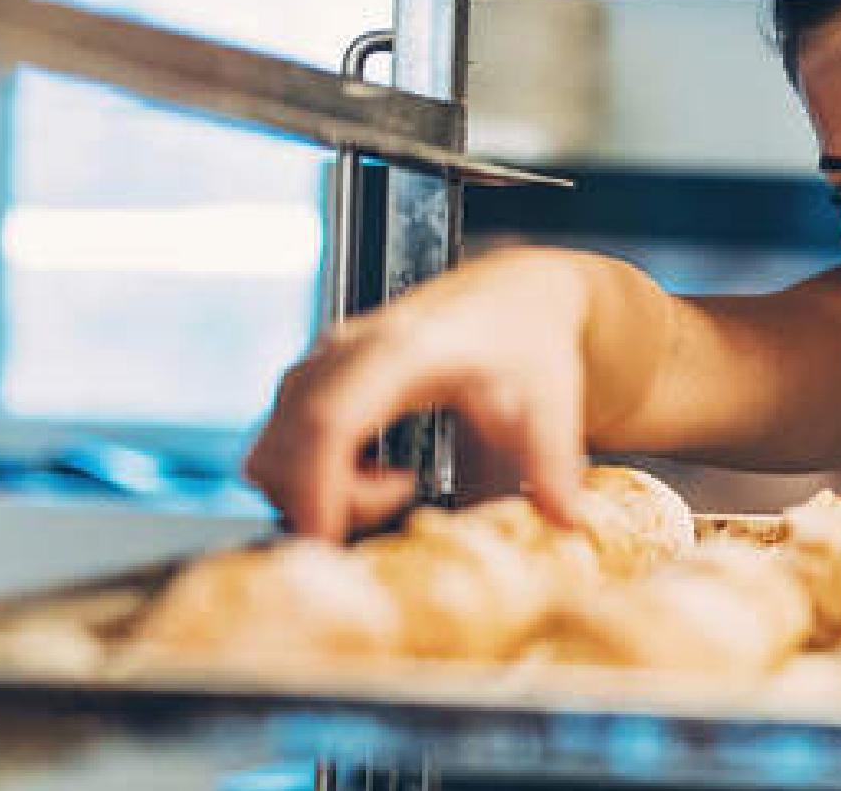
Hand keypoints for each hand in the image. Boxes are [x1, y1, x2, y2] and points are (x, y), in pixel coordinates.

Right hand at [244, 248, 591, 540]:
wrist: (517, 298)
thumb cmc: (531, 345)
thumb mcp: (552, 405)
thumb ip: (554, 466)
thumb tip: (567, 523)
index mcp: (401, 351)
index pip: (332, 421)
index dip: (318, 487)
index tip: (328, 543)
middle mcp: (346, 350)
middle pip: (286, 445)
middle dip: (326, 499)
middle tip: (403, 498)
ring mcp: (322, 361)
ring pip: (272, 449)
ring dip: (319, 487)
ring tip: (396, 483)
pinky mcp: (313, 377)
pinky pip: (280, 443)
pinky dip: (313, 475)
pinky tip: (378, 470)